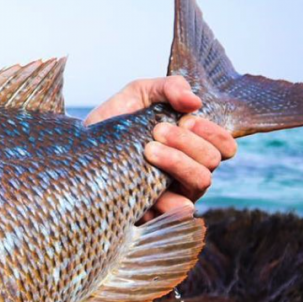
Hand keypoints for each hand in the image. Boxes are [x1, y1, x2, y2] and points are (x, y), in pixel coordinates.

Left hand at [84, 76, 236, 219]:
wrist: (77, 150)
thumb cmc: (114, 123)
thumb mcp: (139, 94)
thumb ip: (169, 88)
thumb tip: (194, 101)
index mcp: (192, 145)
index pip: (225, 145)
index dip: (214, 133)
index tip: (185, 120)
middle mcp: (188, 171)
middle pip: (212, 161)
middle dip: (187, 143)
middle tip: (156, 131)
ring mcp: (175, 194)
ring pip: (200, 183)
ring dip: (178, 163)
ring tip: (147, 150)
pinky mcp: (155, 213)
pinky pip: (176, 213)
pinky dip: (167, 199)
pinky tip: (147, 185)